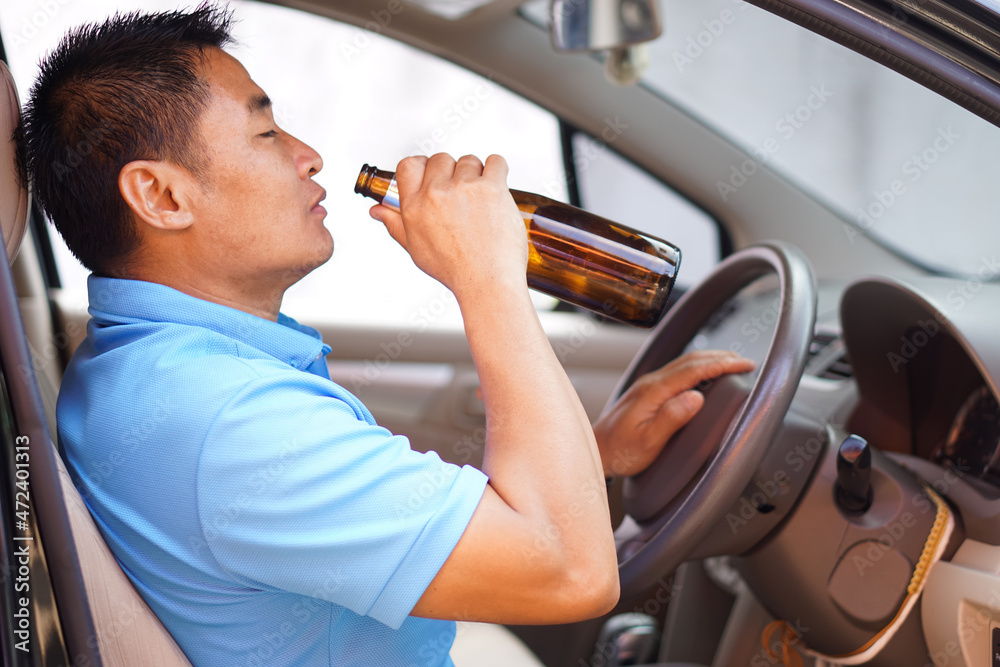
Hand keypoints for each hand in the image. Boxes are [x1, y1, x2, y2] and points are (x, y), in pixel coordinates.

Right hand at [369, 153, 527, 299]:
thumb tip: (377, 211)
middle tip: (461, 195)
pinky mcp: (491, 188)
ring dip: (475, 174)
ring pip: (469, 160)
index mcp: (414, 206)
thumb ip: (395, 224)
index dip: (422, 166)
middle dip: (451, 172)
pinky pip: (495, 161)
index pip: (409, 164)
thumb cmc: (455, 270)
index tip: (432, 174)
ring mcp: (464, 188)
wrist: (488, 282)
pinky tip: (496, 187)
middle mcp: (436, 194)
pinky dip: (497, 169)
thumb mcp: (416, 249)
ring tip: (480, 200)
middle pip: (441, 159)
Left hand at [594, 350, 754, 477]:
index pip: (693, 370)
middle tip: (745, 362)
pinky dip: (697, 368)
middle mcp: (650, 383)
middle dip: (720, 358)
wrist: (595, 450)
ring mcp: (647, 386)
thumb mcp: (648, 441)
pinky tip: (704, 375)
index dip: (722, 365)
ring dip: (709, 360)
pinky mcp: (647, 392)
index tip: (744, 365)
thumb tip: (697, 397)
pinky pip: (677, 372)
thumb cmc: (620, 451)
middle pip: (690, 360)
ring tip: (731, 363)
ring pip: (683, 364)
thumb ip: (672, 417)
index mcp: (653, 391)